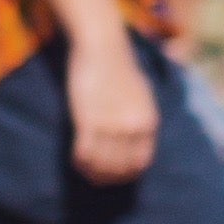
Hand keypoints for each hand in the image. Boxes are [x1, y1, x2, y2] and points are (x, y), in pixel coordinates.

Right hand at [66, 24, 161, 183]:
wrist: (102, 47)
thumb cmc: (119, 68)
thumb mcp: (141, 96)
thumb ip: (139, 119)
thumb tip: (133, 142)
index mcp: (147, 122)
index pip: (140, 163)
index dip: (125, 175)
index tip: (114, 175)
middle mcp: (132, 127)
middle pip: (119, 168)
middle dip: (106, 177)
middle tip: (94, 176)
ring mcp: (111, 125)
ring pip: (101, 164)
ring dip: (90, 171)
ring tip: (83, 168)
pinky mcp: (88, 120)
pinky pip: (84, 153)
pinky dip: (79, 161)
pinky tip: (75, 158)